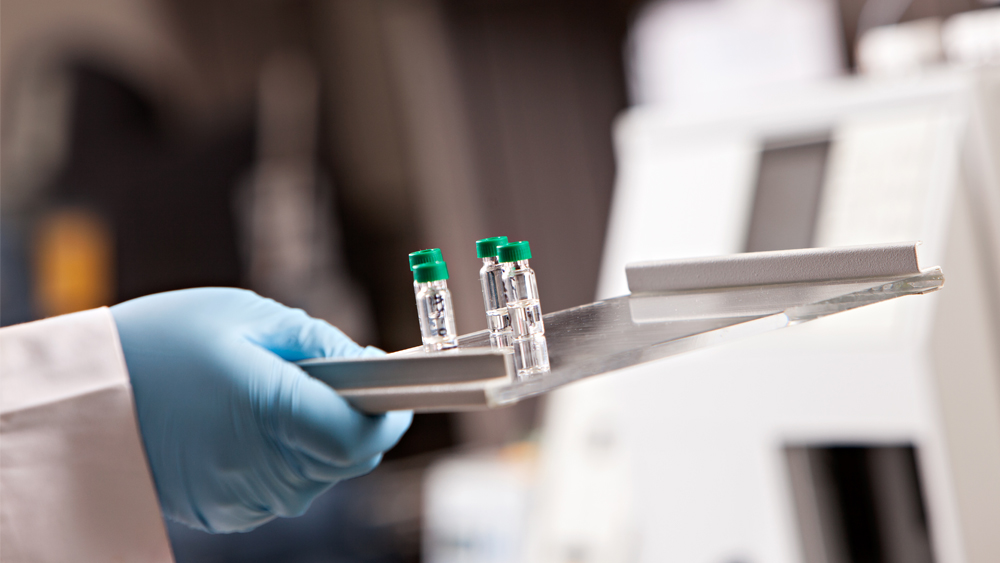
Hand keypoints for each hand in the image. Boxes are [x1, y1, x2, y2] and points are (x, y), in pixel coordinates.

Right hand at [111, 288, 410, 532]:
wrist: (85, 398)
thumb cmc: (162, 343)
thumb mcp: (247, 316)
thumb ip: (319, 341)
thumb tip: (369, 362)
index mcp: (269, 411)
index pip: (360, 437)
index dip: (390, 414)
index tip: (396, 389)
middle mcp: (262, 468)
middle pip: (348, 459)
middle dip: (353, 419)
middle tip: (328, 379)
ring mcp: (243, 498)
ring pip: (320, 476)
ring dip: (318, 439)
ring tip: (275, 396)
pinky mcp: (226, 512)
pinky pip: (283, 488)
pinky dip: (285, 459)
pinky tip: (250, 425)